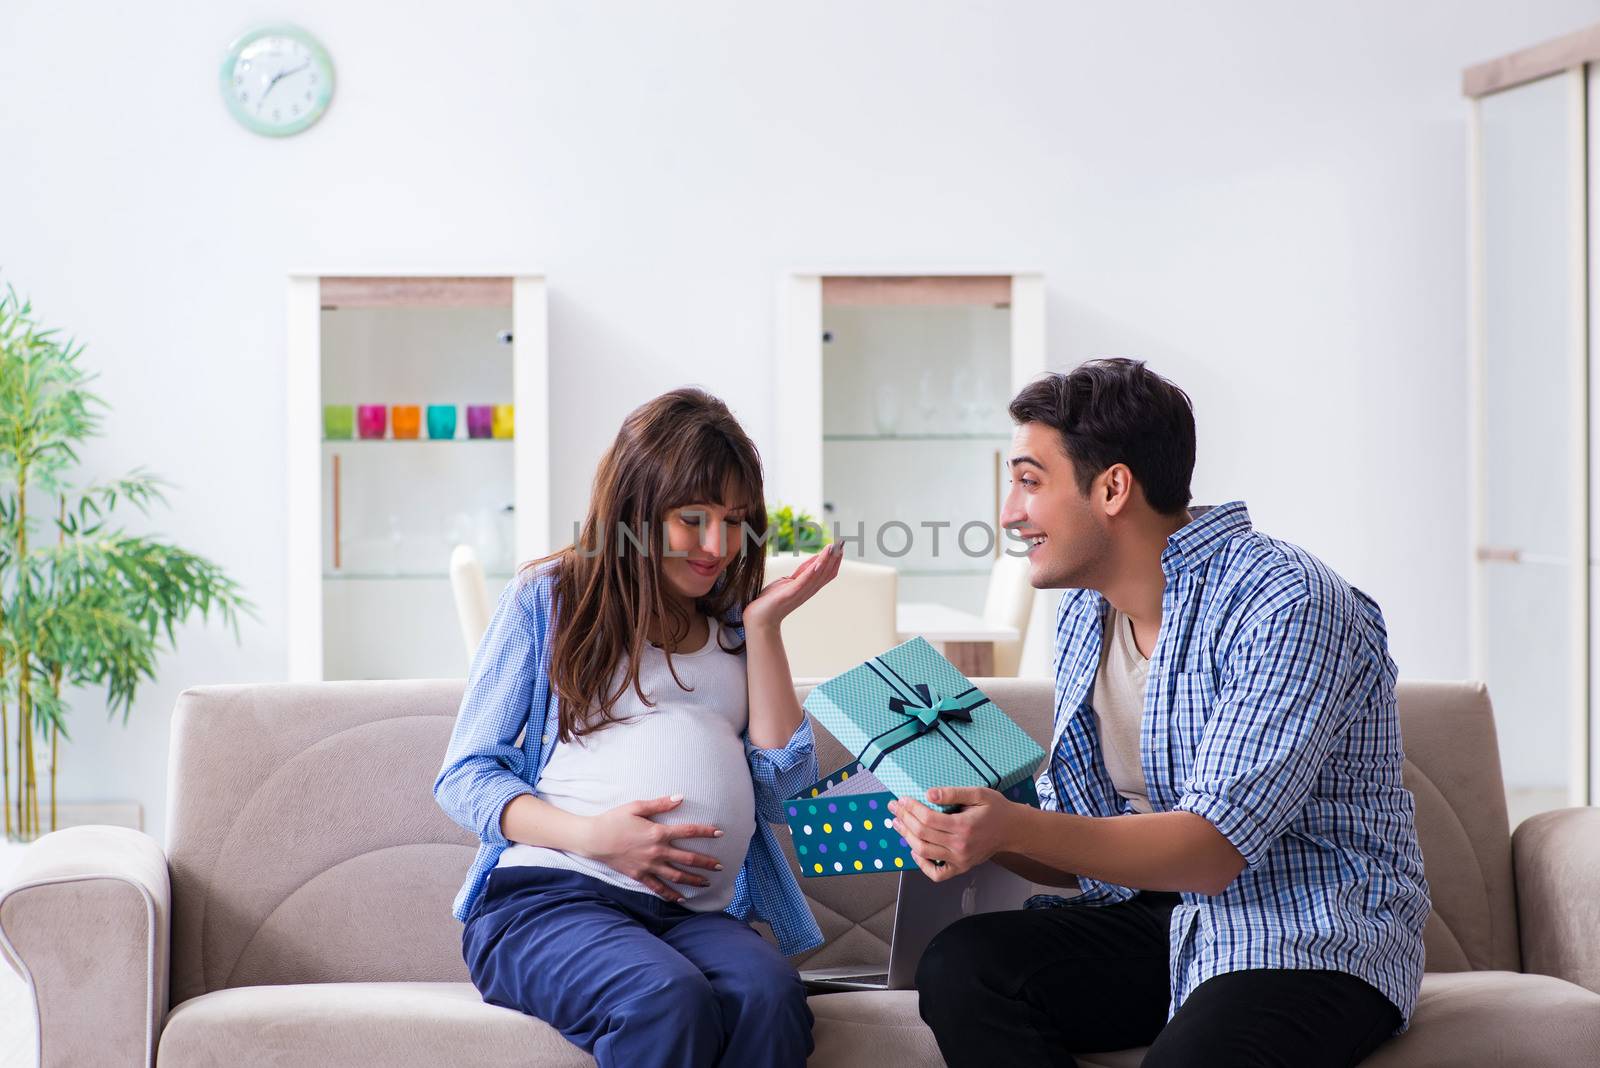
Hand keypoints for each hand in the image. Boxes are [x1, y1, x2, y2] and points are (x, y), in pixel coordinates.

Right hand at [579, 795, 724, 902]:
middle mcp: (656, 851)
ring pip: (677, 876)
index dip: (705, 832)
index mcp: (657, 832)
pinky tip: (682, 899)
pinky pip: (658, 888)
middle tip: (721, 865)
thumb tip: (680, 797)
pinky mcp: (640, 876)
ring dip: (694, 880)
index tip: (720, 833)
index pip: (688, 831)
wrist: (593, 839)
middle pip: (687, 858)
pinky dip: (671, 894)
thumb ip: (660, 804)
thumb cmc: (614, 820)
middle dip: (706, 862)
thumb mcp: (636, 807)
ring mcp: (649, 866)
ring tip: (707, 883)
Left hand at [743, 542, 841, 631]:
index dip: (835, 560)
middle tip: (841, 543)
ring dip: (826, 560)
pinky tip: (818, 562)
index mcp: (808, 588)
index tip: (840, 547)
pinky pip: (804, 580)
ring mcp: (800, 592)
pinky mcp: (790, 593)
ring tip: (832, 547)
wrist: (759, 619)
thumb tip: (814, 561)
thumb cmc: (771, 601)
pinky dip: (812, 570)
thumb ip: (801, 572)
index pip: (827, 573)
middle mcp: (808, 591)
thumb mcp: (788, 581)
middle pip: (826, 573)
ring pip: (818, 574)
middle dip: (834, 558)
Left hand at [889, 786, 1017, 882]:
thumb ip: (953, 793)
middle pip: (922, 834)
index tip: (902, 799)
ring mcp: (960, 860)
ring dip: (907, 837)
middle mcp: (960, 846)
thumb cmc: (996, 809)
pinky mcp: (961, 867)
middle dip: (904, 819)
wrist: (1012, 830)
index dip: (911, 808)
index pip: (928, 818)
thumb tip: (929, 793)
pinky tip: (914, 850)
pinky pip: (936, 873)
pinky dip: (922, 864)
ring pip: (924, 851)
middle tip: (894, 807)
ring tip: (898, 824)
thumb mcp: (978, 793)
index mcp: (963, 826)